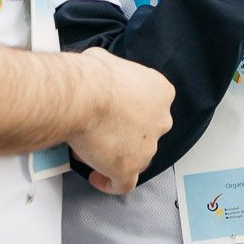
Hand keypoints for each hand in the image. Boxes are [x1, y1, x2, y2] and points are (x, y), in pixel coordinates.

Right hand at [68, 48, 171, 194]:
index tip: (116, 113)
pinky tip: (98, 177)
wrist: (83, 97)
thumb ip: (109, 71)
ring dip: (115, 156)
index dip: (131, 112)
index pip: (151, 106)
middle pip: (146, 133)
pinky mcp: (129, 168)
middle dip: (123, 134)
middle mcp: (160, 120)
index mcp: (160, 92)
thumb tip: (95, 70)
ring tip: (91, 150)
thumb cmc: (92, 78)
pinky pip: (123, 184)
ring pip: (136, 158)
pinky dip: (110, 182)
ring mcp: (147, 147)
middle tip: (100, 130)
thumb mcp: (105, 60)